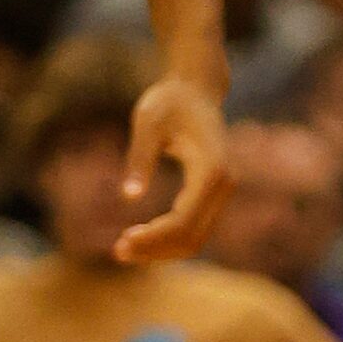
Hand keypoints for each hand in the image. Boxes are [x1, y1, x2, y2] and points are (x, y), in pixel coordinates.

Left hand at [111, 72, 231, 262]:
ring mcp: (222, 193)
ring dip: (161, 250)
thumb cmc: (169, 101)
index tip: (122, 241)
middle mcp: (224, 186)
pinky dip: (168, 240)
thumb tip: (130, 196)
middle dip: (156, 250)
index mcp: (212, 169)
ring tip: (124, 249)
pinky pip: (194, 229)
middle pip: (192, 237)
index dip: (154, 237)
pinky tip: (141, 237)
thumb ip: (140, 157)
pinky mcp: (214, 196)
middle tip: (117, 251)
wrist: (195, 90)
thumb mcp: (148, 122)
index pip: (184, 220)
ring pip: (195, 240)